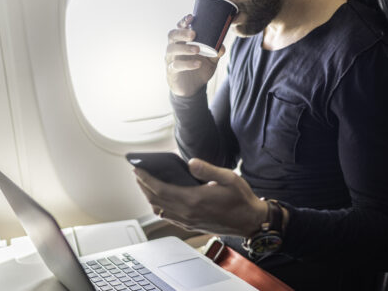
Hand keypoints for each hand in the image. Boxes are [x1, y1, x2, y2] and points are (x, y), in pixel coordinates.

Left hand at [134, 158, 266, 236]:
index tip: (137, 169)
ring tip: (145, 184)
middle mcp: (187, 213)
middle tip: (137, 173)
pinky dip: (159, 206)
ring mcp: (188, 221)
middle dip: (143, 186)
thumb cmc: (241, 199)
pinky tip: (159, 199)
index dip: (146, 178)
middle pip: (155, 199)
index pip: (160, 189)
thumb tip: (190, 163)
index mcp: (194, 200)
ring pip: (159, 209)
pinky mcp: (191, 226)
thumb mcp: (229, 178)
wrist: (250, 221)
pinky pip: (168, 217)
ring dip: (149, 197)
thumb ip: (207, 169)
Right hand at [165, 14, 225, 96]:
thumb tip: (222, 46)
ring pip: (171, 49)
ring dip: (184, 48)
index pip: (179, 28)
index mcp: (182, 41)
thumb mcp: (211, 60)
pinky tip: (198, 64)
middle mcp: (174, 48)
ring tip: (197, 49)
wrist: (193, 89)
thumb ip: (216, 52)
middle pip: (172, 35)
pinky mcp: (171, 72)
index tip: (191, 17)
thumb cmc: (200, 69)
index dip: (183, 22)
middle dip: (182, 32)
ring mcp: (171, 60)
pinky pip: (176, 66)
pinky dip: (187, 64)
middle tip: (194, 34)